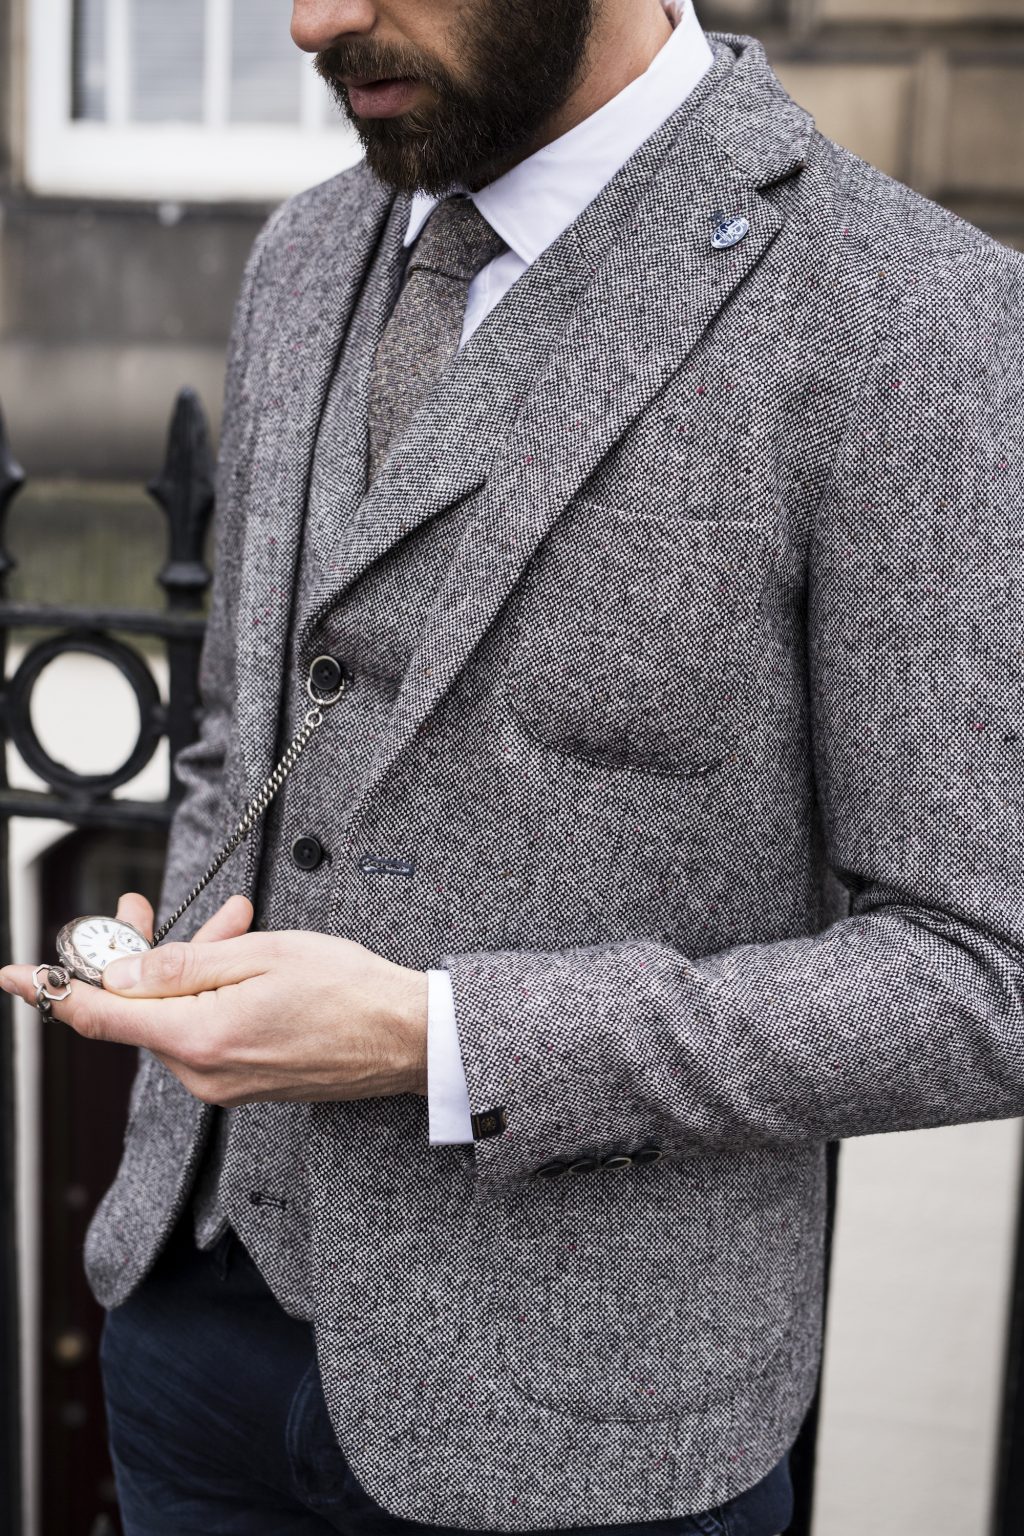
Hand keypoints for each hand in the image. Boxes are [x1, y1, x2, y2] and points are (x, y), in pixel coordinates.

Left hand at [0, 892, 428, 1107]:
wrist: (408, 1037)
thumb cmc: (349, 990)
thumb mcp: (262, 955)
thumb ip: (183, 966)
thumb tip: (120, 975)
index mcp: (199, 1038)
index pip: (101, 1016)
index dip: (50, 989)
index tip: (10, 975)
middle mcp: (203, 1073)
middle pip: (141, 1010)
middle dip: (145, 955)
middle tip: (142, 908)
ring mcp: (225, 1084)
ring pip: (176, 1017)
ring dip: (190, 969)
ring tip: (236, 924)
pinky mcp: (245, 1084)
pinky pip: (205, 1033)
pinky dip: (211, 995)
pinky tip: (244, 961)